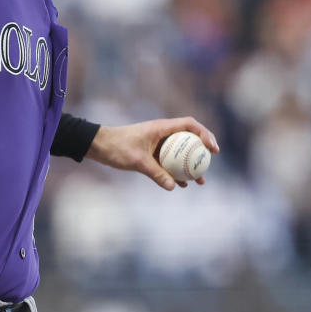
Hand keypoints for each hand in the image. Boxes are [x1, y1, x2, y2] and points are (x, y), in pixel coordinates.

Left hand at [85, 117, 219, 190]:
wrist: (98, 146)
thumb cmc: (116, 147)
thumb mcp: (137, 161)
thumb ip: (155, 173)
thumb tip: (173, 186)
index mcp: (161, 127)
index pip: (190, 125)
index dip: (205, 134)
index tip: (212, 149)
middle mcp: (162, 133)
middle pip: (189, 139)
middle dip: (202, 151)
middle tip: (210, 163)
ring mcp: (157, 143)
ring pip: (179, 153)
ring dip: (190, 165)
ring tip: (200, 181)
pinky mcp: (151, 154)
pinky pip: (168, 162)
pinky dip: (176, 172)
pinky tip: (181, 185)